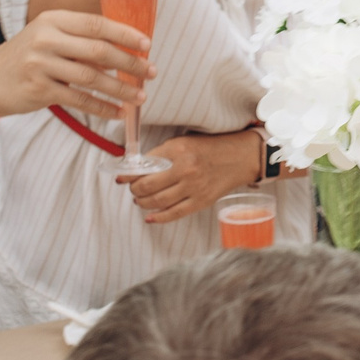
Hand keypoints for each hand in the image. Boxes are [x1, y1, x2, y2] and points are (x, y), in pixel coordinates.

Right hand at [0, 10, 147, 121]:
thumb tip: (123, 48)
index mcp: (52, 19)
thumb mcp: (46, 37)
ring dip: (121, 89)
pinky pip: (80, 100)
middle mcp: (46, 38)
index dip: (126, 33)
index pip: (97, 23)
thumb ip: (77, 39)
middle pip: (100, 50)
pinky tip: (117, 112)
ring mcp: (41, 64)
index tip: (147, 44)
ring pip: (93, 78)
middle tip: (152, 72)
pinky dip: (102, 107)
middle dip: (131, 63)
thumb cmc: (23, 59)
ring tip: (140, 96)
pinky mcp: (38, 90)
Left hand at [120, 130, 264, 224]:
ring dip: (143, 202)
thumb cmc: (210, 147)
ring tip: (140, 199)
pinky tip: (149, 217)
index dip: (127, 173)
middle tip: (133, 187)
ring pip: (157, 201)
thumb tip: (137, 167)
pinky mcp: (201, 201)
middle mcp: (185, 169)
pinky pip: (174, 213)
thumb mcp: (184, 142)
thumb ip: (162, 154)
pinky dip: (158, 218)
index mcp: (178, 150)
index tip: (119, 176)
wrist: (240, 157)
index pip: (144, 165)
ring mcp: (194, 188)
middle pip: (147, 186)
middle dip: (134, 189)